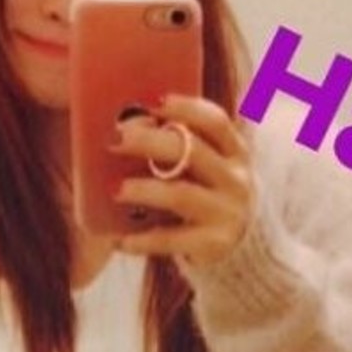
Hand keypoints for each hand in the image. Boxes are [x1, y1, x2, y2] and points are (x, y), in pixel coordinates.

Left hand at [109, 95, 253, 267]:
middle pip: (192, 151)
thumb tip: (127, 123)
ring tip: (114, 189)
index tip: (151, 101)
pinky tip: (120, 240)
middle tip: (114, 139)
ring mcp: (228, 213)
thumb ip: (180, 145)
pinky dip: (144, 239)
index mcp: (235, 152)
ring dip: (143, 189)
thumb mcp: (206, 166)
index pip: (215, 121)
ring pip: (181, 194)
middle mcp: (236, 180)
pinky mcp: (215, 244)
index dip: (185, 108)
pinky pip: (173, 239)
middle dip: (149, 141)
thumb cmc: (206, 195)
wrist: (237, 249)